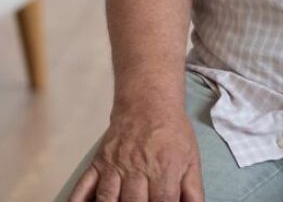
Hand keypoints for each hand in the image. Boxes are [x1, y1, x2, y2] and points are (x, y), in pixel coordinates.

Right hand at [68, 102, 202, 201]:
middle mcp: (138, 169)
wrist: (148, 102)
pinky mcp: (98, 164)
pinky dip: (78, 201)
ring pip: (107, 200)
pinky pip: (83, 187)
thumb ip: (193, 189)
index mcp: (164, 168)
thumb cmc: (172, 132)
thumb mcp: (191, 158)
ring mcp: (115, 167)